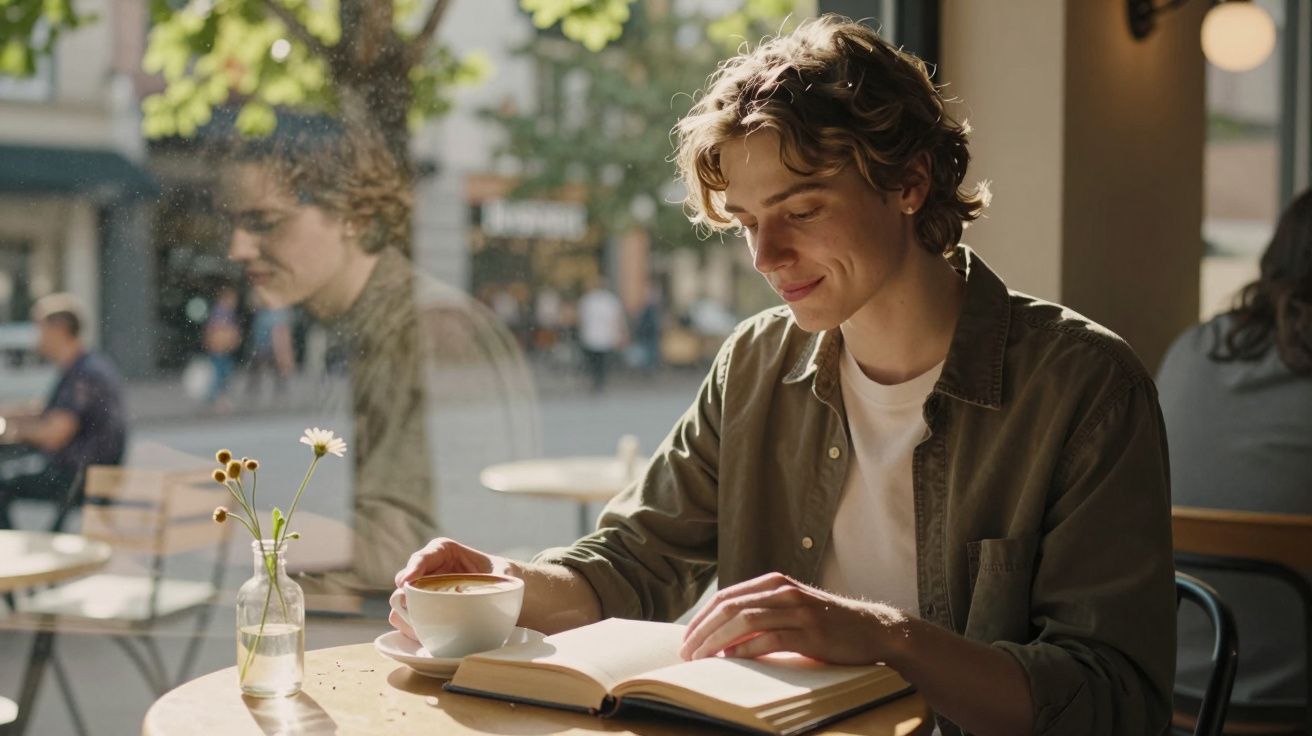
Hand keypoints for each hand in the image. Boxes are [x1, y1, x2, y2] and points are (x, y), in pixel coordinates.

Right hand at [389, 537, 516, 640]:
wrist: (502, 594)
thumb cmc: (501, 578)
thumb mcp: (504, 574)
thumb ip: (501, 578)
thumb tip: (501, 588)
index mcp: (443, 552)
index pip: (422, 557)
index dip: (413, 568)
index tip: (407, 581)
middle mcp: (427, 570)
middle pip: (404, 581)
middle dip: (405, 597)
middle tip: (412, 610)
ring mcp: (421, 591)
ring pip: (399, 603)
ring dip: (404, 616)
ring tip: (419, 627)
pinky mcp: (421, 611)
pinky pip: (404, 621)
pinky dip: (409, 629)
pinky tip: (423, 636)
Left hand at [679, 572, 905, 664]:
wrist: (872, 629)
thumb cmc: (826, 623)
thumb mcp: (792, 609)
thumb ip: (762, 613)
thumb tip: (724, 635)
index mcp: (774, 583)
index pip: (726, 597)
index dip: (702, 618)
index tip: (687, 638)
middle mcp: (783, 591)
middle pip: (730, 606)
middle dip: (702, 630)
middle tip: (686, 651)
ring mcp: (798, 609)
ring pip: (745, 619)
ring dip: (717, 639)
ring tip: (701, 657)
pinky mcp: (810, 631)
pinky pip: (770, 638)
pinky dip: (746, 648)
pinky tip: (731, 657)